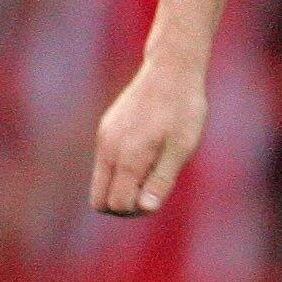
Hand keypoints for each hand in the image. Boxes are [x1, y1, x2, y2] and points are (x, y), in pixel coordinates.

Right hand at [90, 59, 206, 215]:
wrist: (170, 71)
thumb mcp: (181, 148)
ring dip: (123, 185)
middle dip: (123, 204)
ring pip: (100, 181)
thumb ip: (161, 180)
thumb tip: (145, 208)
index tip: (158, 195)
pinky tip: (147, 150)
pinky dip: (121, 168)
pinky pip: (105, 162)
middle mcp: (109, 148)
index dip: (137, 210)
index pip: (116, 204)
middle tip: (153, 189)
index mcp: (128, 157)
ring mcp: (104, 138)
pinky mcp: (105, 129)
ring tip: (153, 166)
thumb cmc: (183, 110)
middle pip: (99, 200)